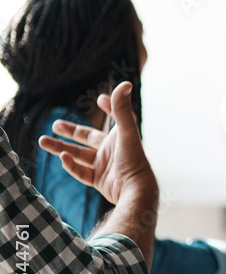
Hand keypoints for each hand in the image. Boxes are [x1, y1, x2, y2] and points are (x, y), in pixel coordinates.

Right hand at [38, 81, 155, 204]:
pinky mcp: (99, 180)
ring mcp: (105, 166)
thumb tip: (126, 83)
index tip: (100, 99)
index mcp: (120, 137)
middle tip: (54, 124)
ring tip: (42, 141)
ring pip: (78, 155)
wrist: (135, 190)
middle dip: (71, 131)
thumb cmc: (133, 159)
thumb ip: (121, 109)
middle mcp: (112, 150)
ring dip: (61, 148)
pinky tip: (62, 158)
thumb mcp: (126, 131)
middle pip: (87, 138)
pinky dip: (70, 165)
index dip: (110, 108)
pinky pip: (81, 172)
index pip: (115, 119)